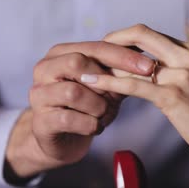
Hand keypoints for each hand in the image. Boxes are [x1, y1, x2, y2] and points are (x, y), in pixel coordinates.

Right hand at [5, 41, 154, 178]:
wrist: (60, 140)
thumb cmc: (83, 108)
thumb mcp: (104, 87)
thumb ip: (118, 74)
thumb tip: (147, 64)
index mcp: (60, 53)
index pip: (94, 47)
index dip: (122, 56)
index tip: (149, 67)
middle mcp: (44, 69)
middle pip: (77, 62)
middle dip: (104, 81)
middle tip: (115, 97)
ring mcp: (39, 95)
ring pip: (74, 92)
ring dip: (97, 106)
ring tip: (102, 114)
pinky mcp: (41, 121)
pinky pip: (70, 119)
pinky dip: (90, 125)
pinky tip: (94, 127)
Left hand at [80, 24, 188, 164]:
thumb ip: (177, 69)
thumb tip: (153, 65)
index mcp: (188, 52)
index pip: (148, 33)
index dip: (122, 36)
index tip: (105, 48)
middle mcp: (183, 57)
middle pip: (139, 34)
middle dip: (110, 40)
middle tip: (90, 53)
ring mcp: (179, 75)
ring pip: (131, 60)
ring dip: (104, 63)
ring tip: (82, 68)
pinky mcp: (172, 97)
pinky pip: (134, 86)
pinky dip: (109, 83)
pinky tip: (93, 83)